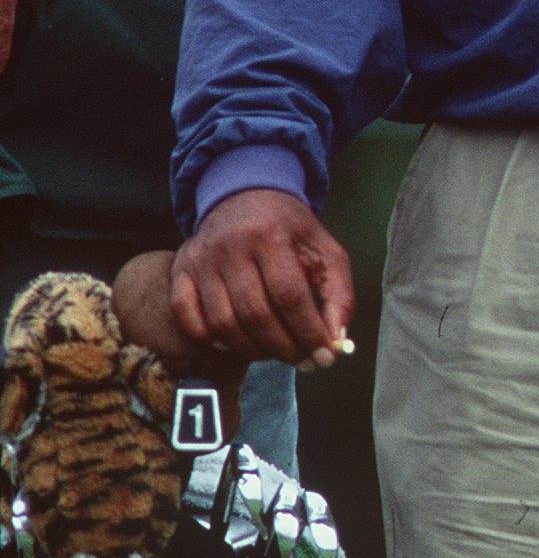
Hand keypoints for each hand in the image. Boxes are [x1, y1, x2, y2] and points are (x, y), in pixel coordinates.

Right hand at [171, 188, 355, 367]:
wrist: (246, 197)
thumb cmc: (290, 231)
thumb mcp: (326, 252)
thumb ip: (339, 296)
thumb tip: (335, 342)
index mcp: (271, 235)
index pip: (289, 295)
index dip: (307, 332)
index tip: (323, 356)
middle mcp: (230, 246)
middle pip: (254, 314)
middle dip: (283, 347)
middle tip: (302, 360)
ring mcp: (201, 260)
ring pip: (222, 322)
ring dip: (252, 349)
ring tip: (275, 352)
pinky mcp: (181, 270)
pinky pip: (186, 316)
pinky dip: (210, 339)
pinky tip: (236, 342)